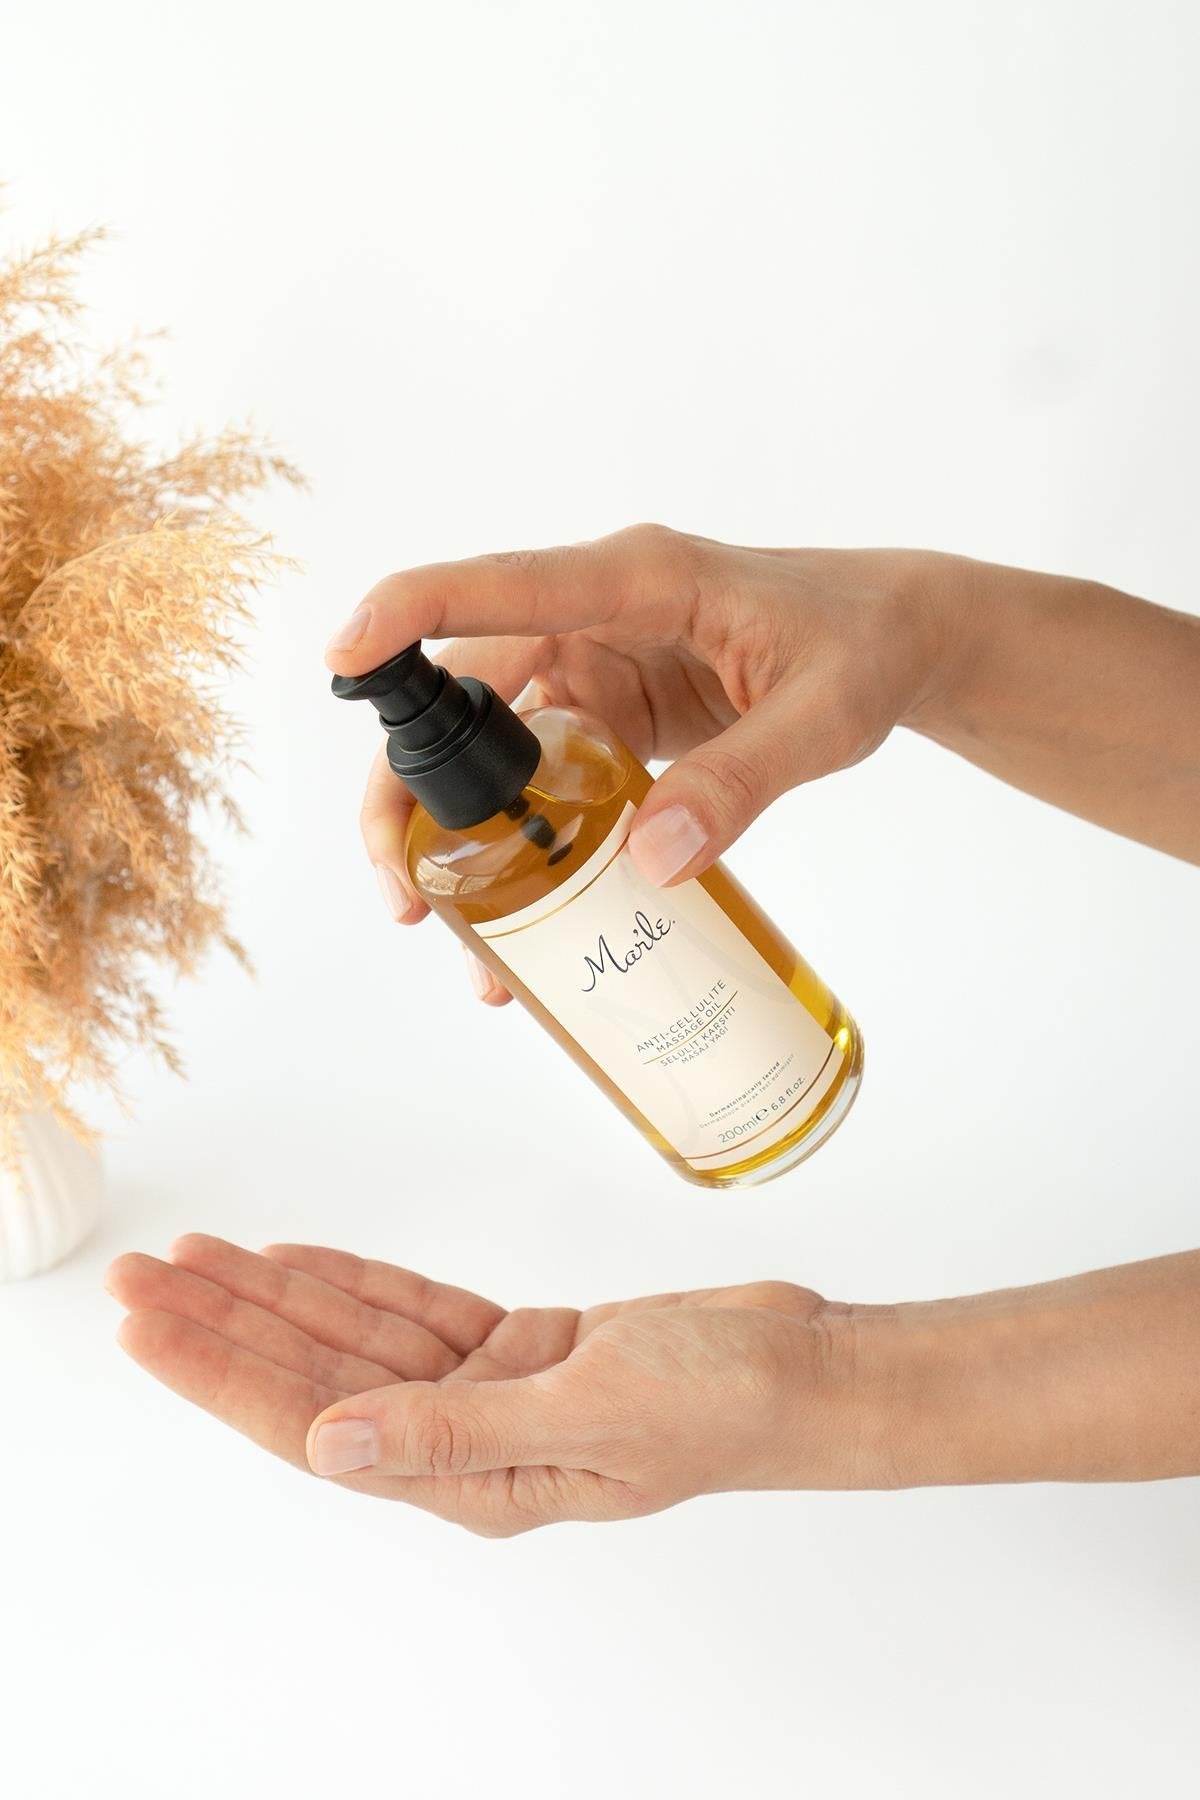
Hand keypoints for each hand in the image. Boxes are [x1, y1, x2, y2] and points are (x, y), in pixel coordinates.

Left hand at [107, 1236, 872, 1534]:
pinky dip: (357, 1283)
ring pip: (360, 1336)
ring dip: (280, 1296)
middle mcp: (468, 1440)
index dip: (224, 1374)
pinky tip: (299, 1263)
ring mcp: (495, 1390)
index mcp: (475, 1479)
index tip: (152, 1327)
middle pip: (319, 1375)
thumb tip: (332, 1446)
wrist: (806, 1367)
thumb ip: (456, 1431)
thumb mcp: (589, 1414)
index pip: (315, 1424)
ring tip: (198, 1256)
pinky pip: (418, 1310)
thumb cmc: (723, 1400)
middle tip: (144, 1274)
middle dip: (226, 1325)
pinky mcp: (525, 1345)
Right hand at [325, 525, 953, 997]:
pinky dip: (515, 838)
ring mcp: (595, 664)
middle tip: (402, 895)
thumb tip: (648, 859)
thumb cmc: (863, 647)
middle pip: (462, 689)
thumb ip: (744, 781)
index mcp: (639, 580)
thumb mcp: (824, 718)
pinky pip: (536, 772)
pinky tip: (516, 915)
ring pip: (487, 742)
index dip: (410, 614)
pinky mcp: (608, 710)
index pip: (502, 584)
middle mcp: (596, 613)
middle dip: (412, 789)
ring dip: (452, 830)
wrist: (895, 639)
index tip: (343, 655)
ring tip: (446, 932)